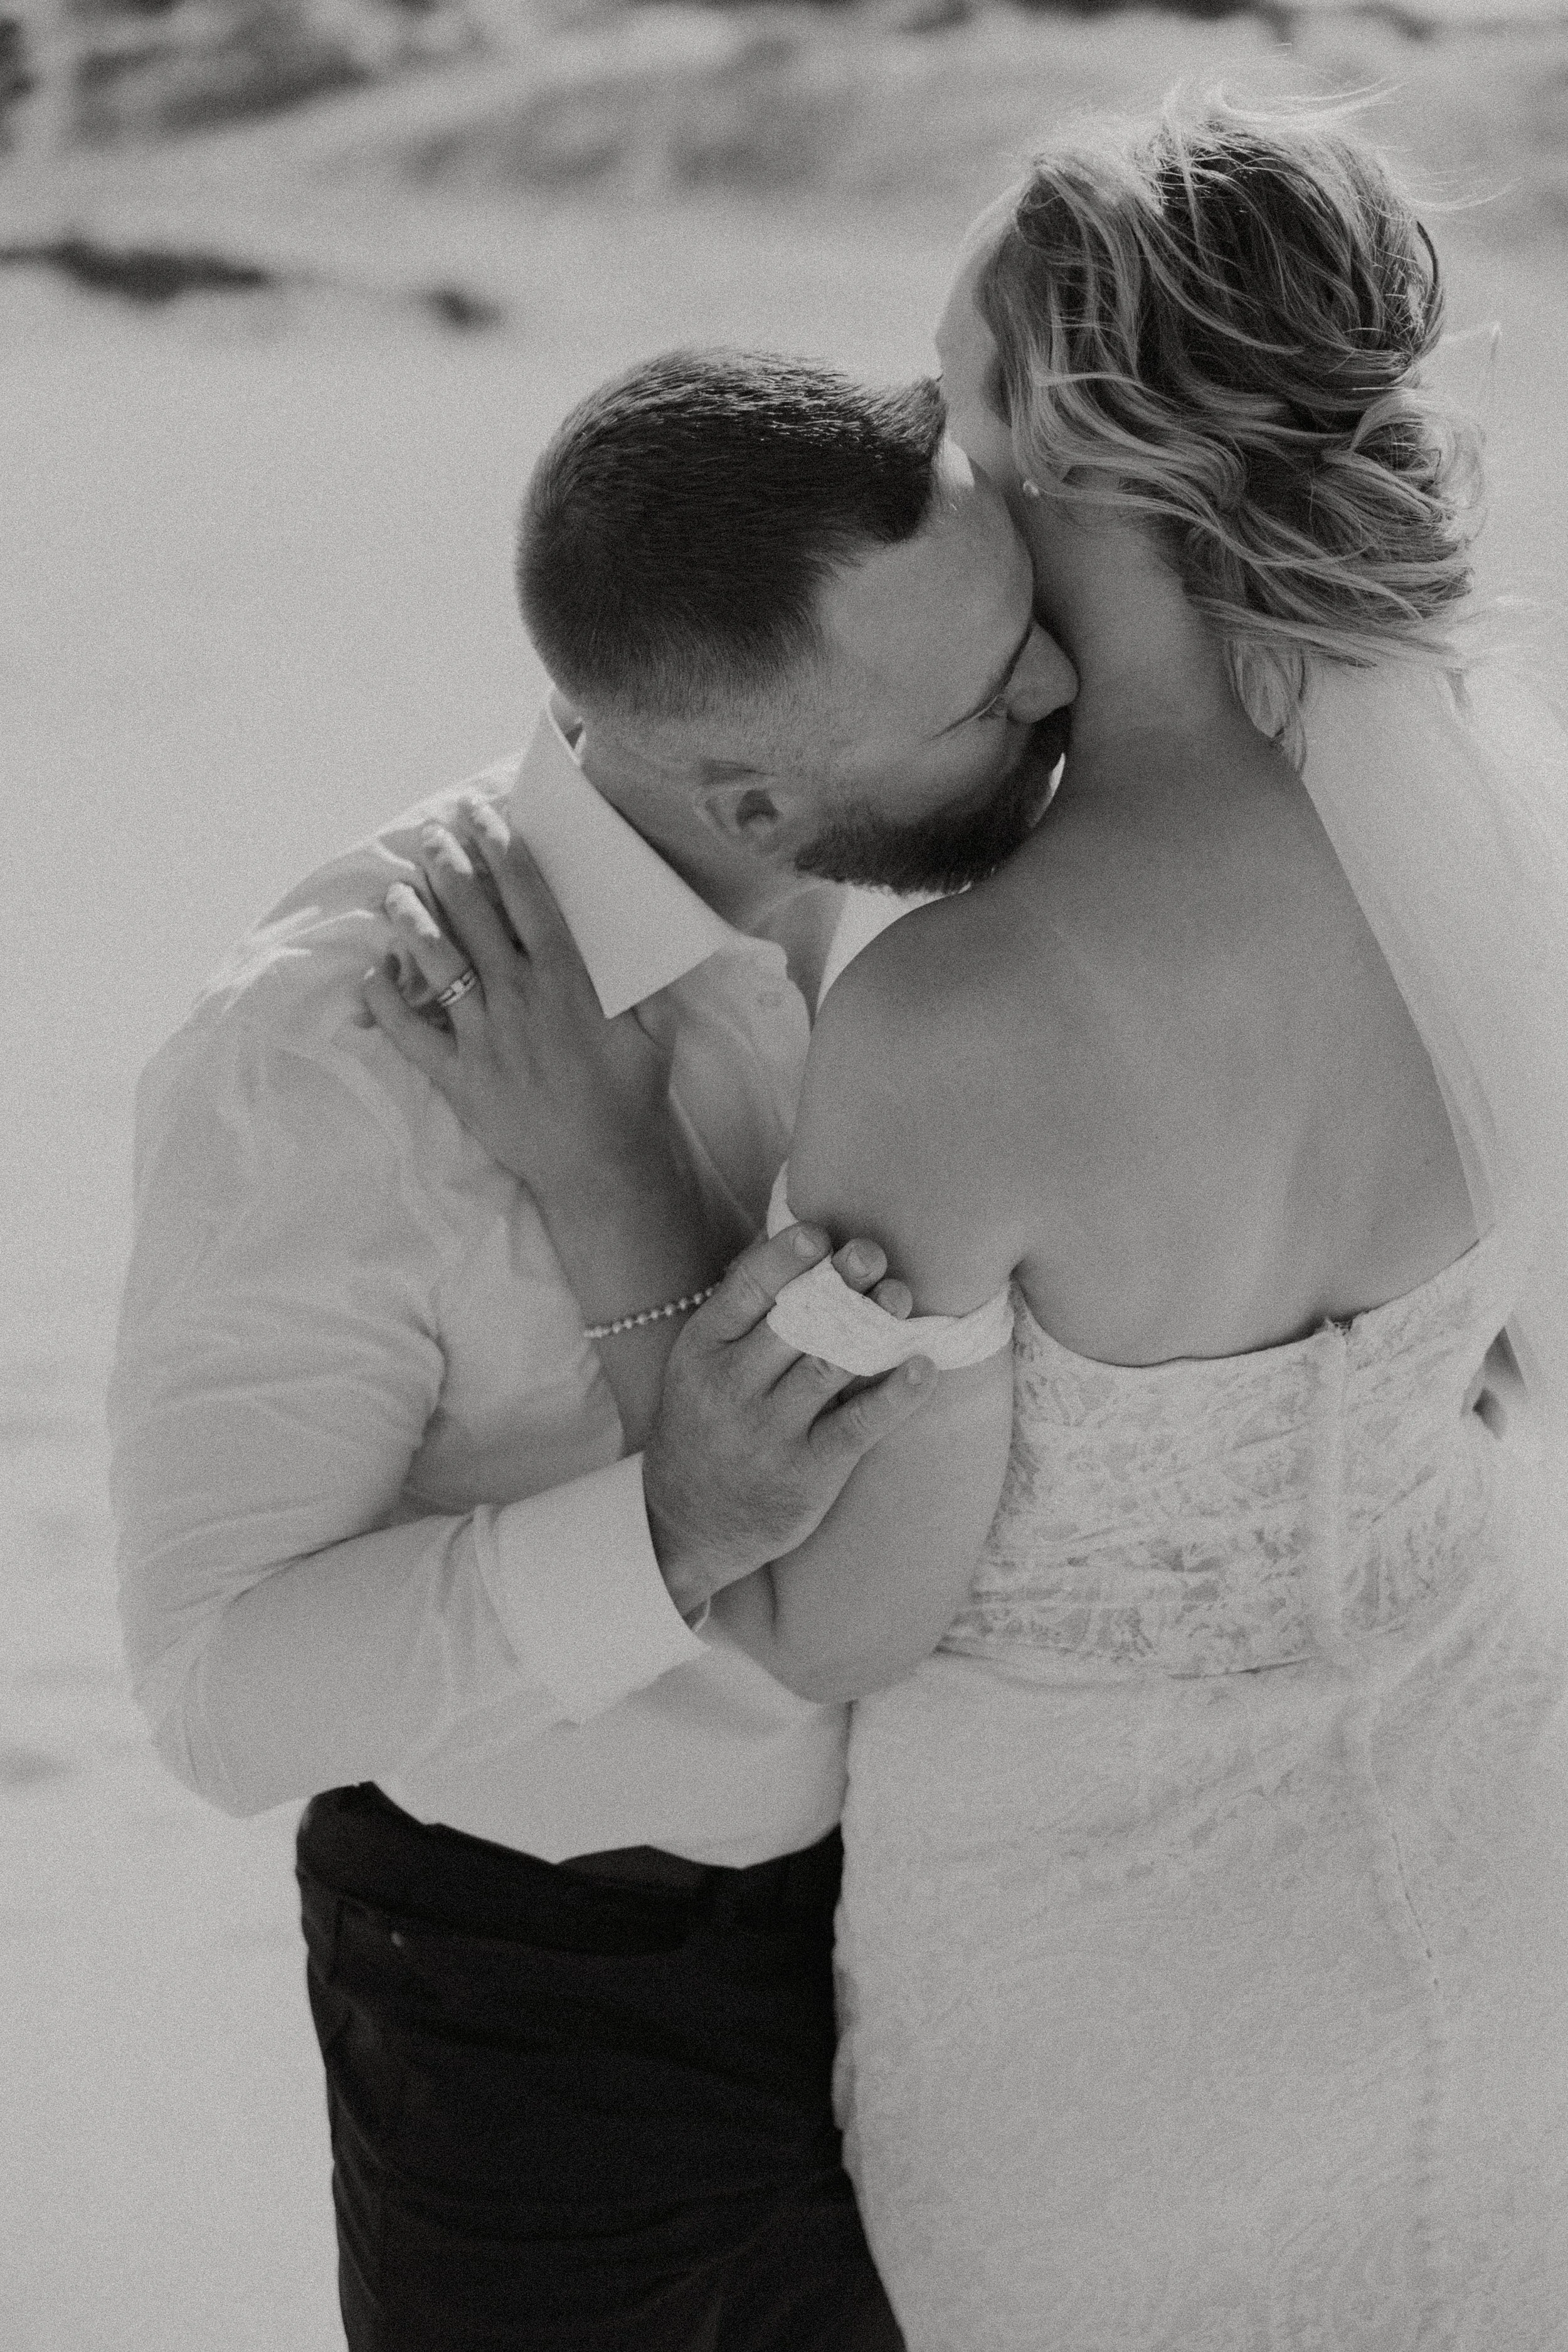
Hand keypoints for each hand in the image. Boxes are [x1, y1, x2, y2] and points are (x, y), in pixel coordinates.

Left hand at [363, 803, 685, 1209]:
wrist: (602, 1168)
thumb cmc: (632, 1096)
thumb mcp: (655, 1028)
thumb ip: (640, 978)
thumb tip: (634, 931)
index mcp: (566, 979)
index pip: (526, 896)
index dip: (502, 849)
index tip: (484, 816)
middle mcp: (519, 998)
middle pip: (474, 914)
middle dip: (449, 865)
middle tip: (432, 834)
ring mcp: (483, 1037)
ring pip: (436, 962)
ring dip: (412, 919)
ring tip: (396, 890)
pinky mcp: (459, 1077)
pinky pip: (411, 1035)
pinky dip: (387, 1003)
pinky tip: (373, 973)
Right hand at [642, 1223, 932, 1616]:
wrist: (689, 1524)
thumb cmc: (707, 1424)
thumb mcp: (701, 1364)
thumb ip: (743, 1311)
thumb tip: (804, 1241)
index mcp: (701, 1349)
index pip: (745, 1291)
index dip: (785, 1258)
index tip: (820, 1235)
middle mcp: (730, 1388)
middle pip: (795, 1322)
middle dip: (838, 1285)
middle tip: (873, 1256)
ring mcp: (769, 1433)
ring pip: (829, 1366)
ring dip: (872, 1327)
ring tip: (900, 1300)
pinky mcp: (807, 1473)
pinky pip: (858, 1425)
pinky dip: (895, 1395)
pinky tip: (922, 1368)